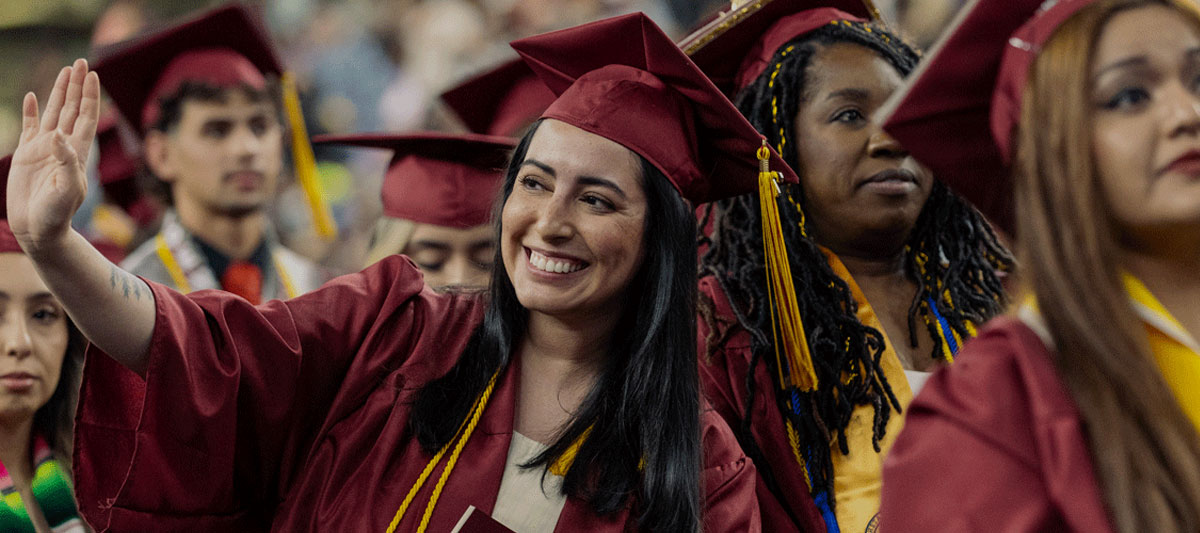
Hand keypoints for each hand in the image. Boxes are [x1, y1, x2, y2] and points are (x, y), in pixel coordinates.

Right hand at [7, 59, 99, 254]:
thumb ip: (65, 161)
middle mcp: (63, 146)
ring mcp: (45, 149)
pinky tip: (33, 97)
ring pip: (54, 113)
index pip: (87, 117)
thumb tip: (59, 135)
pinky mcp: (26, 155)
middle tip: (81, 62)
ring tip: (65, 72)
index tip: (94, 75)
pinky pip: (30, 127)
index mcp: (78, 152)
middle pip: (72, 109)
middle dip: (77, 86)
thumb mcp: (67, 188)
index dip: (90, 96)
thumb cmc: (58, 214)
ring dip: (59, 93)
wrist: (39, 229)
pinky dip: (32, 111)